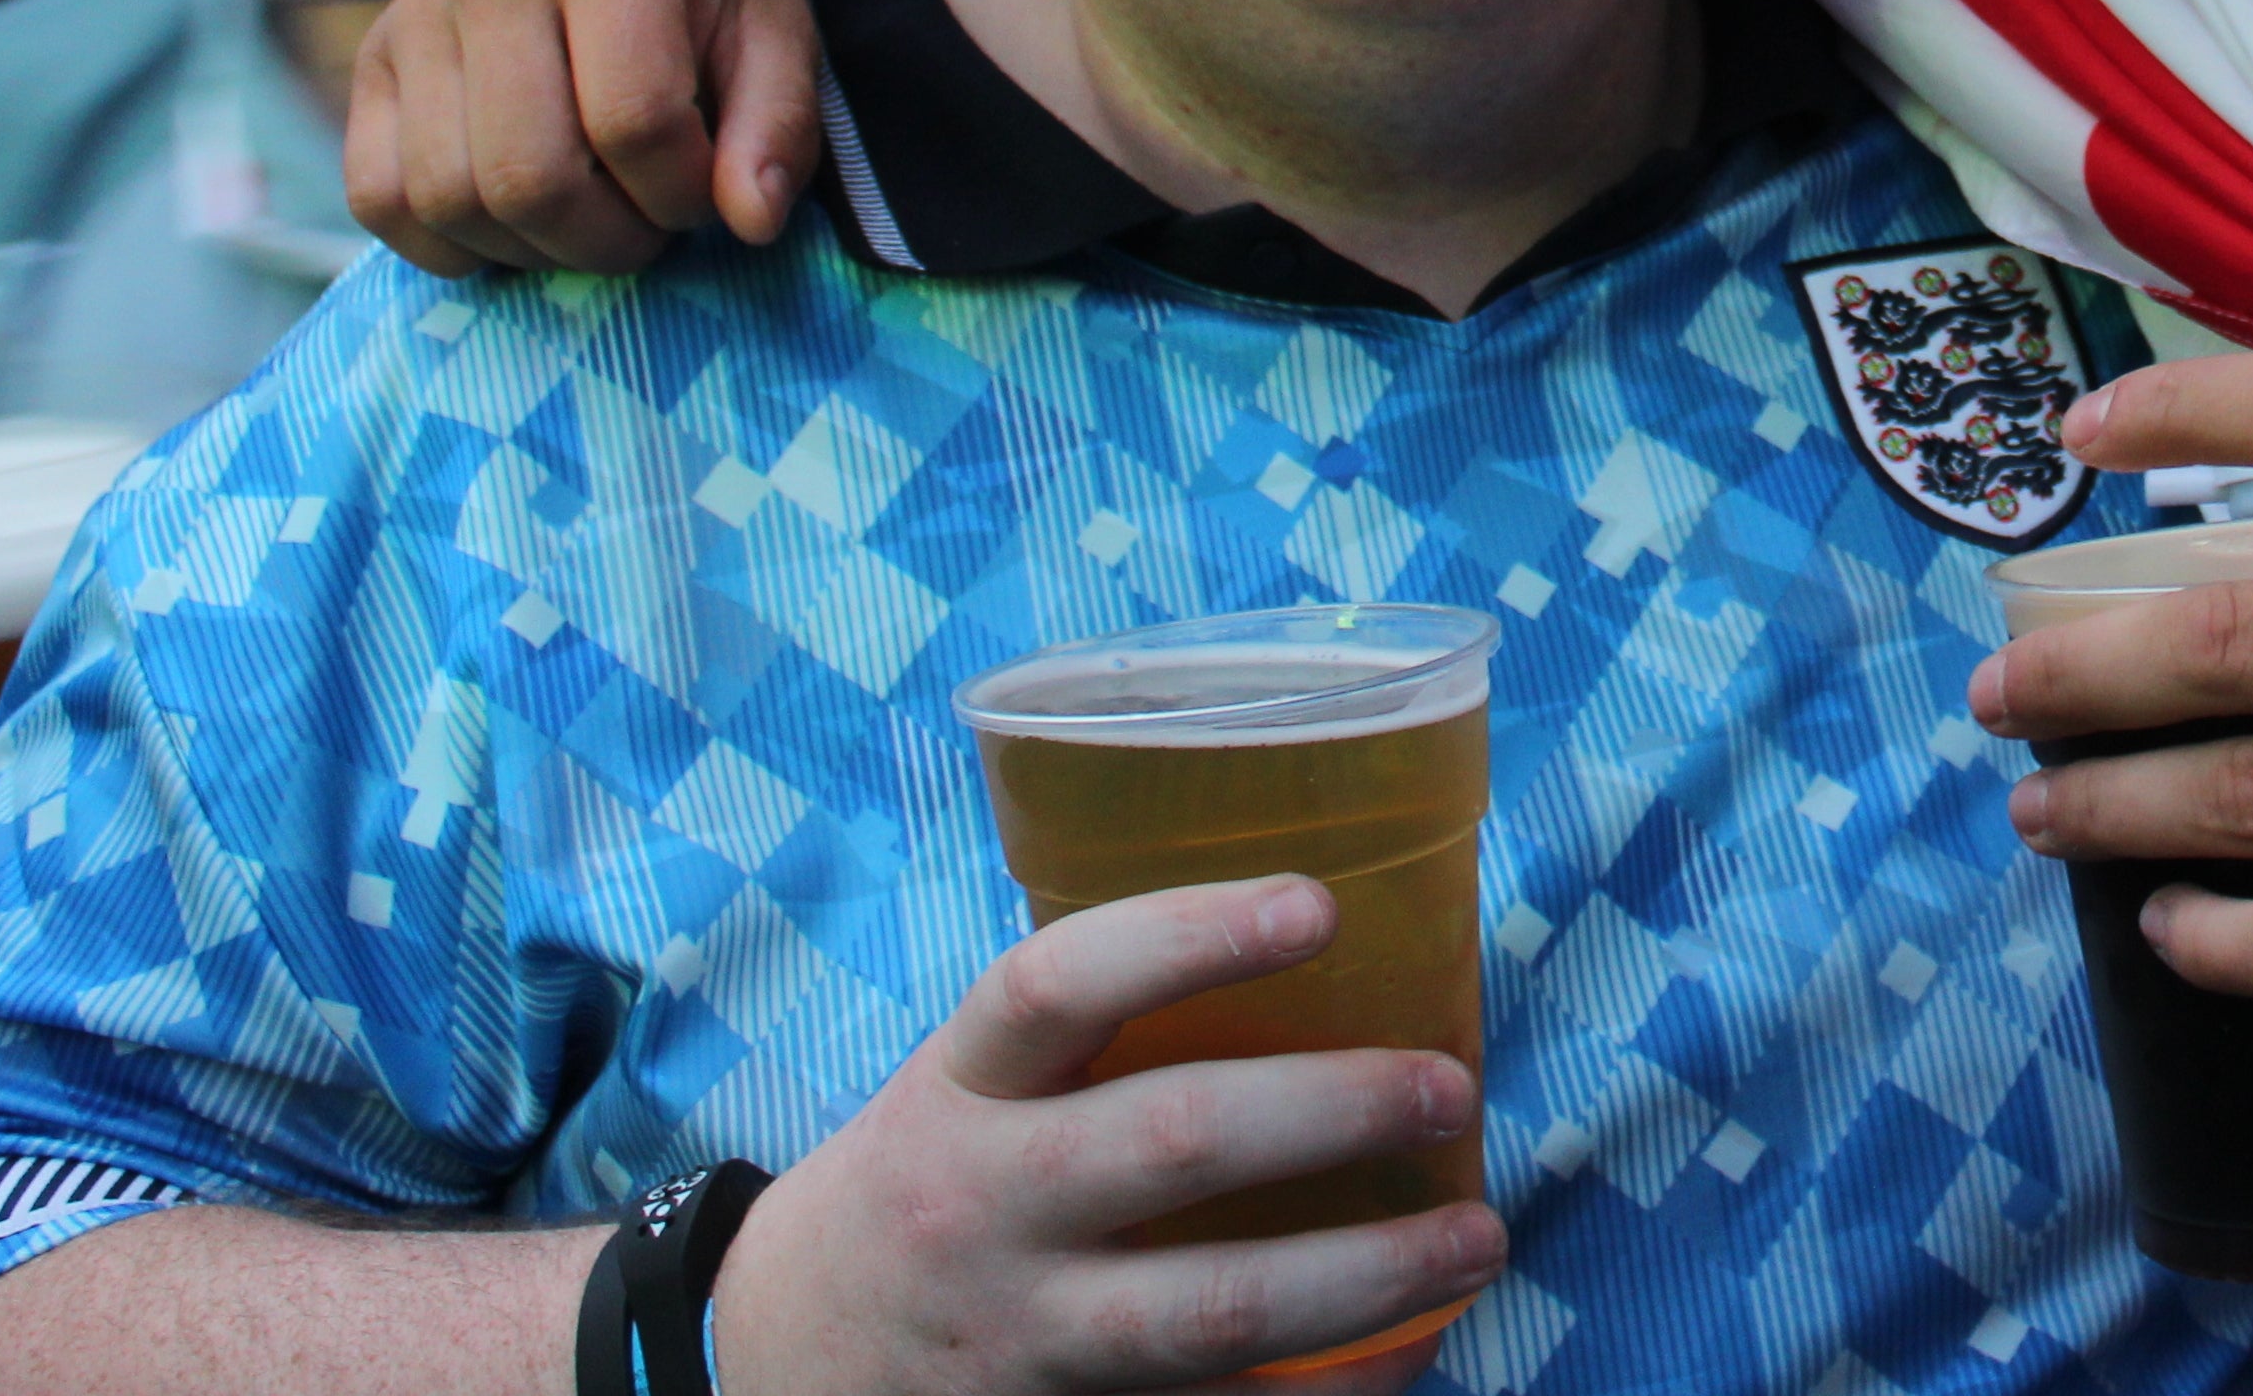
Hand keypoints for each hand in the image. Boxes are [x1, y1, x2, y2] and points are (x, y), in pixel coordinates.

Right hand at [347, 0, 820, 277]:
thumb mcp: (780, 40)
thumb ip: (776, 131)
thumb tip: (751, 222)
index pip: (633, 119)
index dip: (681, 194)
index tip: (710, 193)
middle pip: (527, 175)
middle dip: (605, 239)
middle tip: (649, 228)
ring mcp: (414, 6)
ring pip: (447, 198)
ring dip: (532, 248)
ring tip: (591, 216)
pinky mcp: (370, 57)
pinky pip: (378, 196)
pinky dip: (446, 243)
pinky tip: (515, 227)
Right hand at [710, 876, 1500, 1395]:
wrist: (774, 1363)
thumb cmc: (926, 1186)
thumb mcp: (965, 1087)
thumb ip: (1093, 1032)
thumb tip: (1330, 948)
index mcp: (962, 1090)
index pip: (1059, 985)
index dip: (1190, 936)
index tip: (1320, 903)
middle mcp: (983, 1206)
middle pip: (1169, 1142)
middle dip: (1331, 1108)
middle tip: (1450, 1085)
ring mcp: (1021, 1336)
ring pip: (1210, 1308)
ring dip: (1367, 1273)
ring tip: (1478, 1237)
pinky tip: (1414, 1351)